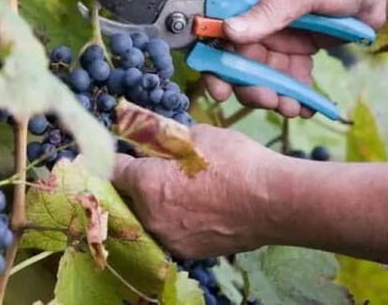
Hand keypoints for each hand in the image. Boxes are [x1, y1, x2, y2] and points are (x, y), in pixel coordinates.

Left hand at [111, 125, 282, 258]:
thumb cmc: (236, 161)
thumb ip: (169, 139)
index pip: (114, 170)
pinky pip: (170, 233)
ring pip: (148, 218)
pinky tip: (195, 209)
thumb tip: (158, 139)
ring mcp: (168, 237)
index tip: (127, 154)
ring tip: (179, 191)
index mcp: (146, 182)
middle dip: (136, 184)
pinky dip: (176, 222)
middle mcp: (150, 215)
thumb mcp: (198, 135)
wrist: (273, 201)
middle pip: (127, 198)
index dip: (120, 158)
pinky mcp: (187, 251)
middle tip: (155, 171)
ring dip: (155, 205)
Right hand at [204, 0, 387, 114]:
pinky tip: (307, 107)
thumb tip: (228, 31)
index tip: (220, 88)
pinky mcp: (296, 52)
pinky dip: (294, 96)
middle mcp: (258, 20)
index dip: (213, 60)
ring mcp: (277, 38)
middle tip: (268, 101)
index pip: (218, 29)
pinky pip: (288, 79)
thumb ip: (269, 12)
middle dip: (249, 85)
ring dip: (273, 95)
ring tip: (292, 108)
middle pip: (238, 60)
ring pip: (262, 75)